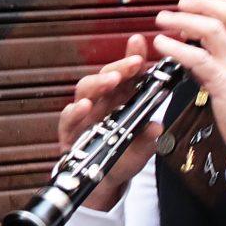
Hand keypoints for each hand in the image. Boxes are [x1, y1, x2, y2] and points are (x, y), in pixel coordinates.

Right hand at [56, 34, 161, 208]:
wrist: (102, 183)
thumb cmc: (122, 158)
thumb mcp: (141, 149)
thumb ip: (149, 138)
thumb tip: (157, 127)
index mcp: (121, 99)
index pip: (127, 73)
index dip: (132, 56)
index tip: (139, 42)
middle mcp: (102, 102)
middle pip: (106, 75)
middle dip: (120, 66)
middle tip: (134, 63)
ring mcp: (84, 114)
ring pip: (85, 89)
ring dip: (99, 82)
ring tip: (113, 80)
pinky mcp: (69, 131)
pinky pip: (68, 117)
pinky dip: (75, 111)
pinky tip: (85, 106)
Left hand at [150, 0, 225, 150]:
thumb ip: (225, 66)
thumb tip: (201, 56)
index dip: (212, 7)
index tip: (194, 6)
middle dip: (200, 4)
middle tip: (180, 4)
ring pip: (211, 30)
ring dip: (183, 20)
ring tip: (164, 20)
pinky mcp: (224, 83)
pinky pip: (198, 58)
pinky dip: (177, 48)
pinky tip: (163, 45)